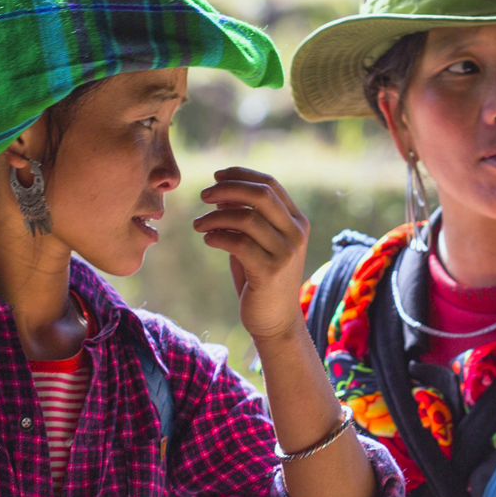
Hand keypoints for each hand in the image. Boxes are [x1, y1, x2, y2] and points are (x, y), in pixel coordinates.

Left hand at [193, 166, 309, 345]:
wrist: (275, 321)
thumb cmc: (261, 278)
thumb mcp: (257, 242)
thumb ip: (246, 217)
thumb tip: (221, 192)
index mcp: (296, 221)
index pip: (270, 185)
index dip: (241, 175)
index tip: (216, 176)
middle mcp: (296, 233)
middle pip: (261, 195)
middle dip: (228, 189)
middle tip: (204, 195)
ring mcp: (286, 252)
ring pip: (247, 218)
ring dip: (216, 216)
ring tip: (198, 224)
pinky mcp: (270, 271)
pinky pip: (239, 243)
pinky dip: (218, 236)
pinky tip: (207, 238)